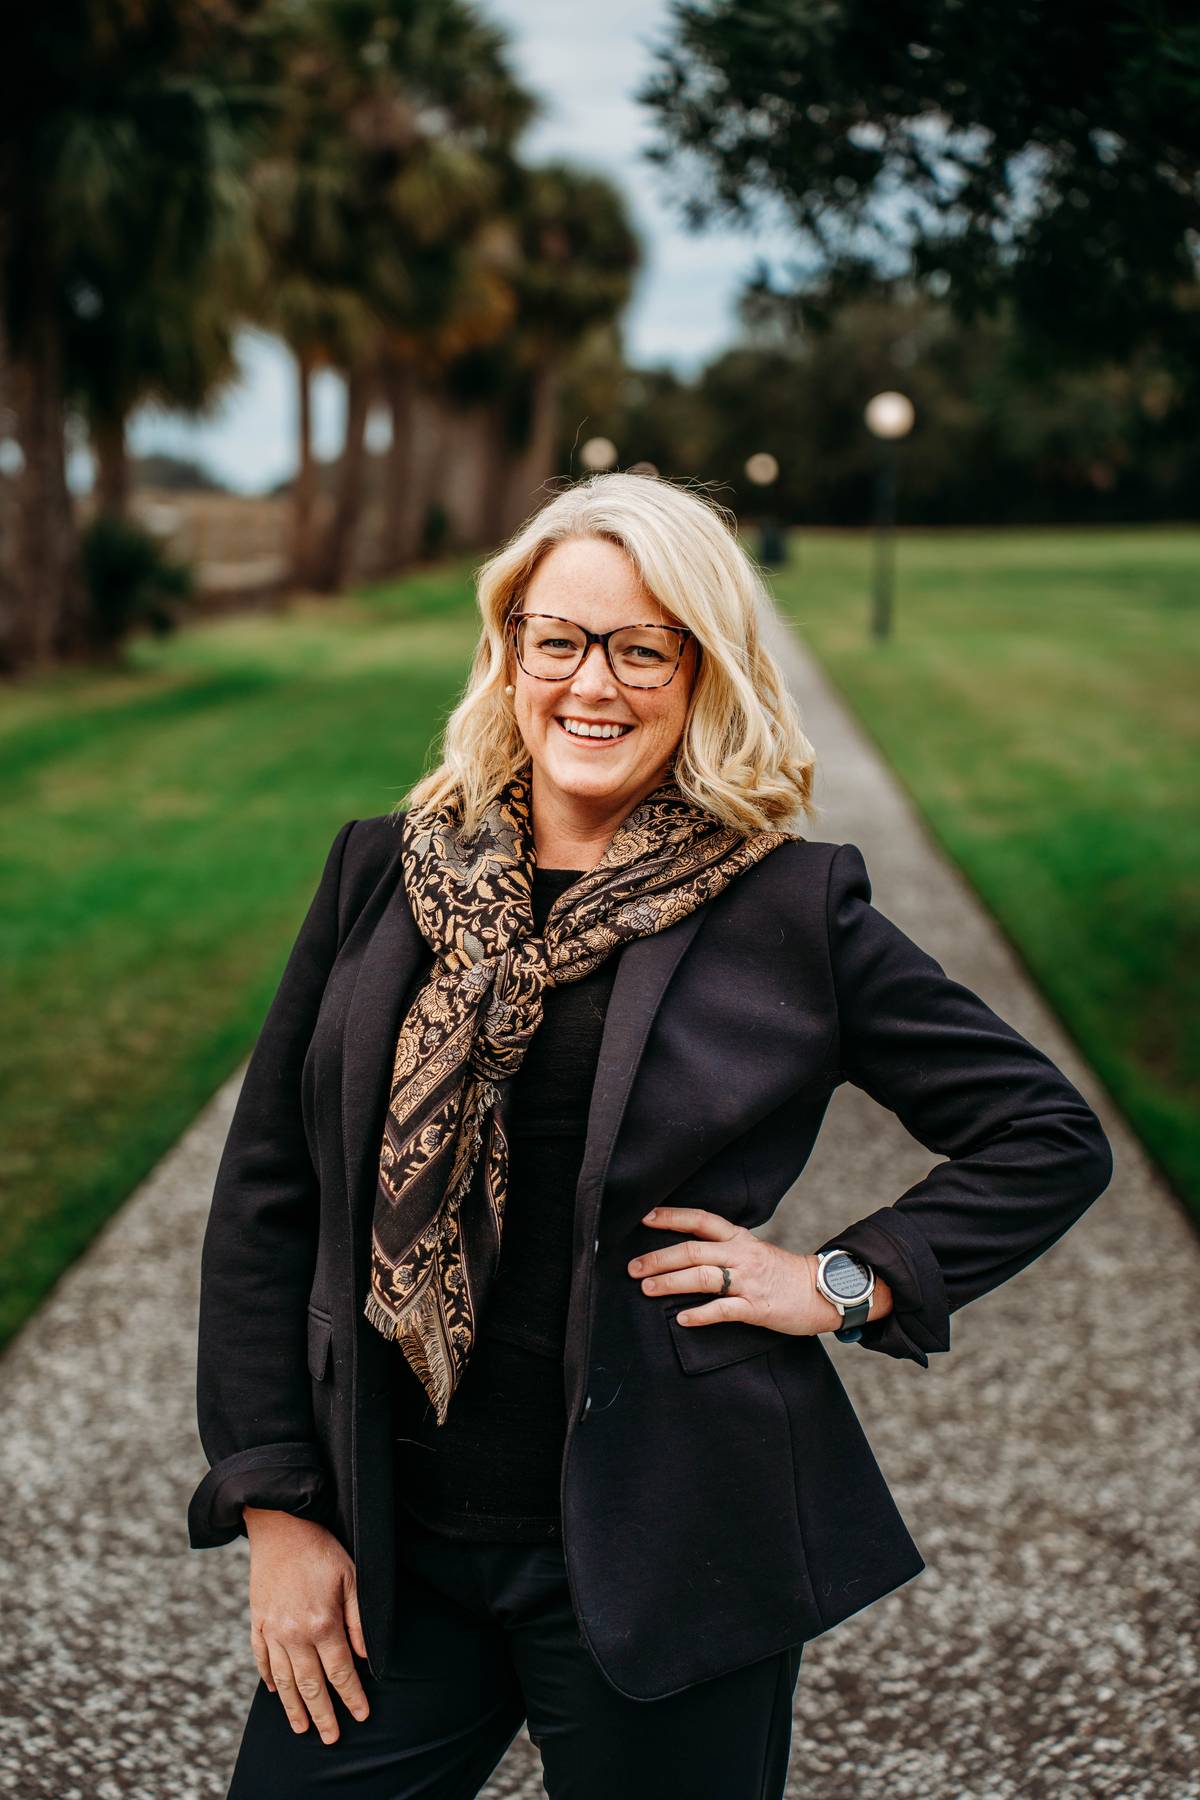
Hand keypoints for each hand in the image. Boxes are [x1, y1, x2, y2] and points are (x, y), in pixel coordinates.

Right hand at [243, 1509, 370, 1744]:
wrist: (280, 1526)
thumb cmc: (321, 1548)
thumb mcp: (352, 1577)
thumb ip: (359, 1619)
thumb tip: (364, 1656)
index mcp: (322, 1623)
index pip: (340, 1672)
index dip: (351, 1696)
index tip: (361, 1715)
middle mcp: (295, 1634)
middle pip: (310, 1685)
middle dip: (323, 1714)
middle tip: (331, 1737)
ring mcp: (272, 1630)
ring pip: (284, 1679)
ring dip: (294, 1707)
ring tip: (302, 1728)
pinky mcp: (257, 1621)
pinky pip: (261, 1659)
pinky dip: (268, 1678)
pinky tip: (274, 1692)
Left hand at [627, 1205, 892, 1335]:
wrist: (823, 1290)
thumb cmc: (783, 1274)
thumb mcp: (754, 1251)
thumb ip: (724, 1250)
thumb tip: (686, 1253)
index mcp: (740, 1238)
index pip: (701, 1220)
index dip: (672, 1216)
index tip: (644, 1217)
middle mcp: (742, 1255)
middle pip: (692, 1250)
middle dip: (658, 1258)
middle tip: (632, 1267)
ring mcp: (749, 1281)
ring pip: (702, 1277)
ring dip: (670, 1282)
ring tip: (647, 1289)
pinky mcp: (757, 1306)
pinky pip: (723, 1310)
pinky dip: (700, 1315)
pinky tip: (682, 1319)